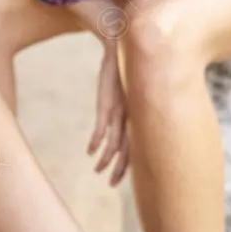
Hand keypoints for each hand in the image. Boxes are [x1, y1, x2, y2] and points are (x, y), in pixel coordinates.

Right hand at [87, 46, 128, 185]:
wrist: (119, 47)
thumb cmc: (124, 69)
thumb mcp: (130, 89)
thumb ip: (130, 105)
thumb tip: (127, 118)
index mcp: (139, 114)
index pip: (137, 146)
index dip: (130, 164)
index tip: (122, 179)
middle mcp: (131, 115)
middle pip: (128, 148)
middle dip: (120, 168)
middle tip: (112, 184)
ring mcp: (119, 110)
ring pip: (114, 142)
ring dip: (106, 158)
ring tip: (98, 169)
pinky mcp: (107, 102)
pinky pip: (101, 127)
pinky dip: (96, 141)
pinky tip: (91, 151)